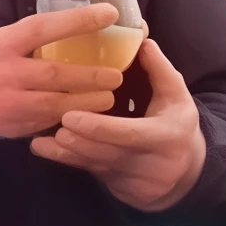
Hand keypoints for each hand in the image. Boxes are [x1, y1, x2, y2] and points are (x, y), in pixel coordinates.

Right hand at [0, 3, 123, 138]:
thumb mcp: (2, 39)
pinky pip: (48, 124)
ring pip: (53, 105)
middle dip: (88, 76)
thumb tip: (80, 24)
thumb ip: (33, 36)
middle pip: (52, 74)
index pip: (43, 27)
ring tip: (109, 99)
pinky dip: (70, 120)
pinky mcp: (15, 127)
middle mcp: (7, 72)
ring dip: (86, 103)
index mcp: (5, 43)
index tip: (109, 13)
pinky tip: (89, 118)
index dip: (77, 20)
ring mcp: (10, 103)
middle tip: (116, 75)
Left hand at [30, 38, 206, 211]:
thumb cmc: (176, 122)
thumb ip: (159, 69)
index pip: (129, 134)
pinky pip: (88, 172)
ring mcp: (131, 180)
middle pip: (106, 152)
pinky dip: (65, 160)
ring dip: (67, 151)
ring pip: (94, 165)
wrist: (184, 173)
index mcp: (165, 137)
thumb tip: (142, 40)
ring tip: (42, 136)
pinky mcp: (116, 185)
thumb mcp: (177, 95)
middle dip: (78, 140)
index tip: (71, 116)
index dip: (99, 127)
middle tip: (54, 122)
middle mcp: (149, 164)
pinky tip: (41, 148)